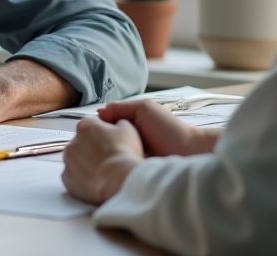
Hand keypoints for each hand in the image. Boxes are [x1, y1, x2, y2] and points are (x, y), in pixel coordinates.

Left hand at [61, 116, 143, 203]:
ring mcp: (68, 161)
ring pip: (76, 160)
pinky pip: (73, 177)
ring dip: (85, 163)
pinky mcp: (68, 179)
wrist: (119, 179)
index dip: (103, 132)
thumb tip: (117, 125)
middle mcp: (72, 142)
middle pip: (82, 142)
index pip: (92, 124)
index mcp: (85, 125)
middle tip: (108, 157)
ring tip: (103, 171)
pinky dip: (81, 179)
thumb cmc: (123, 153)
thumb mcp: (127, 129)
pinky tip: (95, 181)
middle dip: (92, 148)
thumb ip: (118, 123)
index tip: (111, 140)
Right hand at [98, 100, 219, 155]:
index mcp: (129, 123)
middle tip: (90, 147)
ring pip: (109, 153)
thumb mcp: (144, 108)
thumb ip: (121, 107)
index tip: (87, 133)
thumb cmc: (169, 129)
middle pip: (105, 139)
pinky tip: (108, 167)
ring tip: (98, 158)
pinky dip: (113, 165)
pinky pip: (118, 166)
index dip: (96, 127)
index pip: (104, 124)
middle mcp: (128, 138)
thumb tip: (98, 112)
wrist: (189, 154)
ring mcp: (129, 154)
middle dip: (98, 143)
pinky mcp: (133, 169)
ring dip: (105, 155)